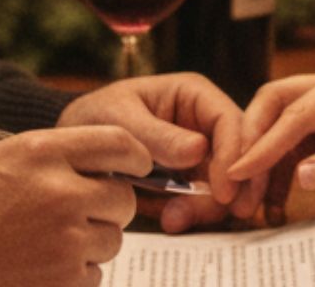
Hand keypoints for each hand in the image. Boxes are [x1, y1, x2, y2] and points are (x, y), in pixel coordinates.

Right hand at [0, 126, 146, 286]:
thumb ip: (52, 156)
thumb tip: (99, 164)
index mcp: (43, 152)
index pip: (119, 144)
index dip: (135, 156)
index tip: (137, 165)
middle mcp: (61, 192)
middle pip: (122, 198)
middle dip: (108, 206)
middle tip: (80, 212)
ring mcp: (65, 241)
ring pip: (112, 239)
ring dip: (91, 241)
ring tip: (47, 241)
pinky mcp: (63, 281)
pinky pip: (94, 274)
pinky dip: (76, 273)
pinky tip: (41, 266)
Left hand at [58, 73, 261, 231]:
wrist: (72, 150)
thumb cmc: (93, 119)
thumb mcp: (117, 120)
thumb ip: (155, 135)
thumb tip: (198, 150)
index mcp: (193, 94)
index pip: (229, 120)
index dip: (235, 155)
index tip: (224, 191)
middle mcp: (204, 121)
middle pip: (242, 152)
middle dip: (239, 185)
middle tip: (230, 213)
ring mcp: (202, 151)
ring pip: (232, 180)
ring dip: (214, 205)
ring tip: (175, 220)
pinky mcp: (193, 178)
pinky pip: (210, 199)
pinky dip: (197, 214)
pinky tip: (172, 221)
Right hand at [227, 64, 314, 216]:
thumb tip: (301, 175)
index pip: (294, 111)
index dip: (264, 142)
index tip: (239, 170)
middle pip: (272, 105)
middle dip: (251, 141)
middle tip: (233, 180)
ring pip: (274, 127)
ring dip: (261, 162)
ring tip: (249, 201)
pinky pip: (289, 149)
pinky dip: (276, 174)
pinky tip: (272, 204)